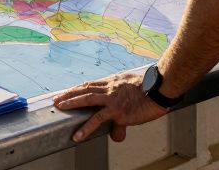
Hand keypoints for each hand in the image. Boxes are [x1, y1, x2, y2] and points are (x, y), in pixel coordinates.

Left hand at [52, 72, 169, 142]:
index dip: (80, 88)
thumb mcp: (135, 93)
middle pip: (85, 89)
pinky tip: (77, 135)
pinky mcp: (116, 111)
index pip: (92, 85)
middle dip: (70, 93)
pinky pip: (97, 119)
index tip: (70, 90)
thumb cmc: (153, 90)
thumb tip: (118, 129)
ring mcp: (112, 99)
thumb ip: (124, 110)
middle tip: (57, 98)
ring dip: (71, 103)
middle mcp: (111, 88)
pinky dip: (85, 128)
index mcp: (114, 82)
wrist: (161, 89)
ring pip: (87, 99)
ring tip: (60, 107)